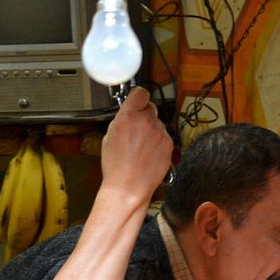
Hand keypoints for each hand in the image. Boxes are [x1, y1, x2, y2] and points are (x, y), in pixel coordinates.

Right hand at [98, 86, 172, 208]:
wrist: (129, 187)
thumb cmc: (116, 166)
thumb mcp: (109, 136)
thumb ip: (122, 119)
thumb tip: (128, 112)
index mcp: (128, 117)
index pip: (140, 93)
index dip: (138, 97)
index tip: (137, 100)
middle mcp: (146, 122)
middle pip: (150, 108)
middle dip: (144, 116)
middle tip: (136, 129)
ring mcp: (160, 133)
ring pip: (158, 123)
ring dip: (152, 130)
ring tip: (141, 147)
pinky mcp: (169, 144)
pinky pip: (164, 136)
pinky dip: (158, 142)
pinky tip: (149, 153)